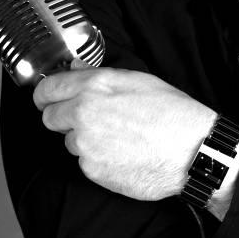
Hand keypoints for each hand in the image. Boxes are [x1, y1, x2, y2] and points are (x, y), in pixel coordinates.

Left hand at [33, 67, 215, 200]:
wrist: (193, 151)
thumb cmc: (172, 113)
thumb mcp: (137, 80)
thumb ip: (98, 74)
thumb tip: (74, 67)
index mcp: (94, 86)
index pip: (47, 89)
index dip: (45, 95)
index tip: (47, 100)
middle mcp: (84, 113)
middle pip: (49, 118)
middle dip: (62, 118)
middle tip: (85, 120)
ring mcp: (86, 144)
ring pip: (69, 141)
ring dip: (84, 140)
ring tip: (116, 138)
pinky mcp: (92, 170)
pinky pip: (84, 163)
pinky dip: (98, 160)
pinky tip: (122, 154)